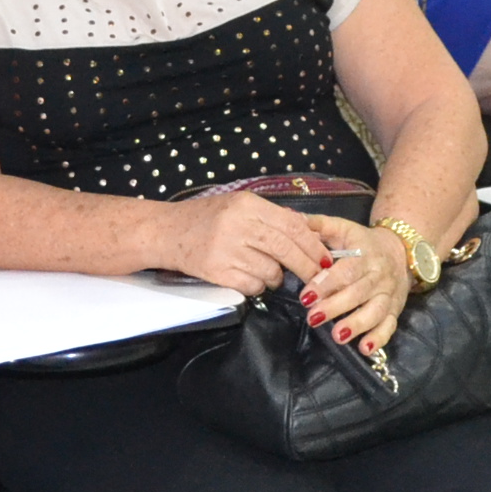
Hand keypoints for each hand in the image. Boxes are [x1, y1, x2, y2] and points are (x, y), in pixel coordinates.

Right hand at [159, 193, 328, 298]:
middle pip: (286, 249)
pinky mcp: (217, 272)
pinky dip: (258, 286)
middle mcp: (238, 225)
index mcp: (247, 204)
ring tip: (270, 272)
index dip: (313, 244)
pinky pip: (252, 286)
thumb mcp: (238, 206)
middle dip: (307, 266)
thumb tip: (309, 231)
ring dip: (277, 277)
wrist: (164, 231)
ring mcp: (226, 249)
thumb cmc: (205, 217)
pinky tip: (251, 278)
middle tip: (317, 275)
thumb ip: (271, 216)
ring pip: (271, 271)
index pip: (292, 225)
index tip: (326, 258)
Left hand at [298, 217, 411, 354]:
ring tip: (337, 336)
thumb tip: (289, 217)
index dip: (326, 284)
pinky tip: (365, 349)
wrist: (400, 250)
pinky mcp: (395, 310)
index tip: (306, 296)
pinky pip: (389, 326)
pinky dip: (379, 338)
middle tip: (313, 318)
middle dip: (336, 307)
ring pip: (376, 311)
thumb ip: (317, 225)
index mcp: (365, 254)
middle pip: (358, 293)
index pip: (346, 270)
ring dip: (357, 324)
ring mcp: (388, 295)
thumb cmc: (362, 242)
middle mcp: (379, 275)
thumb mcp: (342, 228)